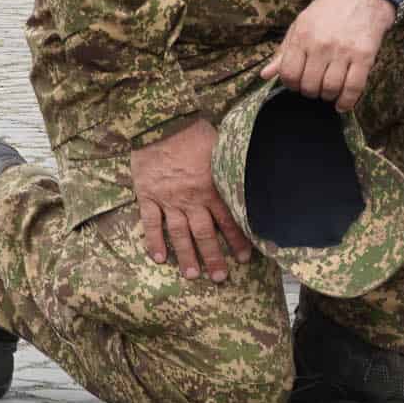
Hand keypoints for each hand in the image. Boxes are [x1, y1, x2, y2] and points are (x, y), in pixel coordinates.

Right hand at [129, 117, 252, 282]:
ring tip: (193, 275)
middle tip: (220, 278)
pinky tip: (159, 259)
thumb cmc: (196, 132)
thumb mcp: (222, 147)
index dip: (237, 240)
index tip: (246, 257)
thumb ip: (233, 167)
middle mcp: (191, 198)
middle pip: (204, 233)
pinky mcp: (147, 196)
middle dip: (214, 257)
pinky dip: (154, 242)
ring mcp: (168, 199)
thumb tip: (256, 175)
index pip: (229, 219)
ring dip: (186, 256)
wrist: (161, 124)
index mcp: (213, 187)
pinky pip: (150, 223)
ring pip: (179, 233)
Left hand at [262, 0, 396, 112]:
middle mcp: (322, 44)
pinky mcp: (365, 55)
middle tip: (315, 87)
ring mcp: (344, 51)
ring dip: (328, 96)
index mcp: (303, 36)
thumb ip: (285, 50)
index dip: (291, 84)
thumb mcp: (302, 22)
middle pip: (309, 85)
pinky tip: (343, 103)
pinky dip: (347, 101)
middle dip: (310, 91)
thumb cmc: (332, 7)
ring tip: (328, 91)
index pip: (289, 74)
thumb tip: (266, 74)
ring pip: (330, 89)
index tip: (298, 83)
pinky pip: (354, 87)